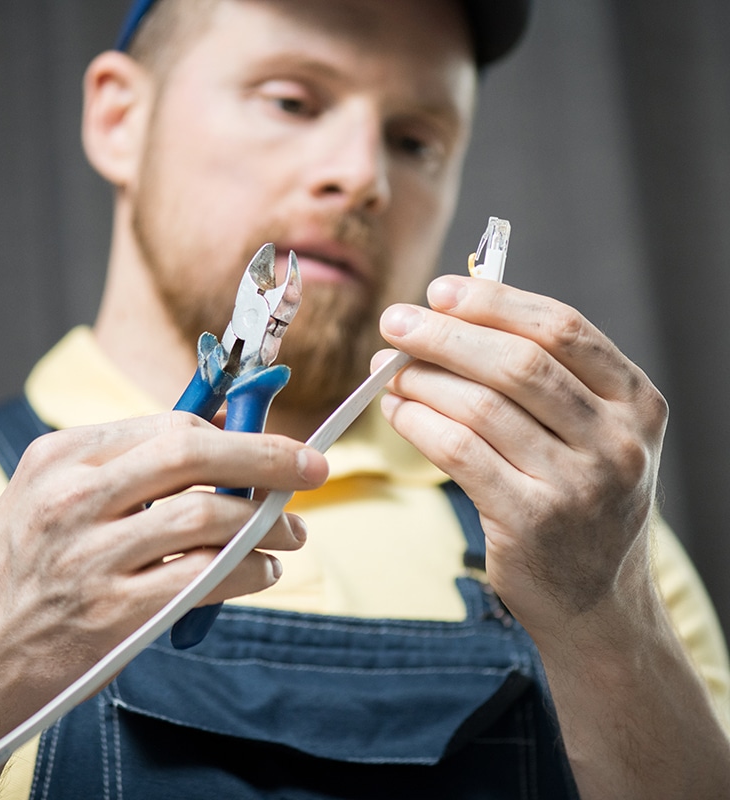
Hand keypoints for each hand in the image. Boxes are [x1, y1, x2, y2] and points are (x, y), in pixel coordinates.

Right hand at [0, 411, 326, 783]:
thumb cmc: (22, 576)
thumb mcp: (54, 499)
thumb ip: (131, 468)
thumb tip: (221, 435)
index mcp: (62, 457)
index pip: (171, 426)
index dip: (238, 432)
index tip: (277, 445)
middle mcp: (72, 497)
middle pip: (193, 453)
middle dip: (268, 457)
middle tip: (313, 469)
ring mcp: (89, 555)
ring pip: (207, 515)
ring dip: (265, 523)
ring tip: (288, 534)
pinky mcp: (110, 613)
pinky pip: (204, 577)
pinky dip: (248, 569)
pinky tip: (261, 571)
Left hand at [376, 274, 667, 638]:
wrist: (597, 600)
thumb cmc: (581, 501)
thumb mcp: (591, 435)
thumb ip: (542, 379)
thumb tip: (449, 321)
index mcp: (635, 403)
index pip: (561, 328)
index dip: (493, 301)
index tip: (439, 291)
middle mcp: (617, 441)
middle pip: (517, 363)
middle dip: (443, 335)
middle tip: (394, 321)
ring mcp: (578, 485)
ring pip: (480, 406)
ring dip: (421, 380)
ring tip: (387, 371)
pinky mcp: (532, 521)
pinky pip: (459, 452)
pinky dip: (418, 422)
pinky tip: (397, 411)